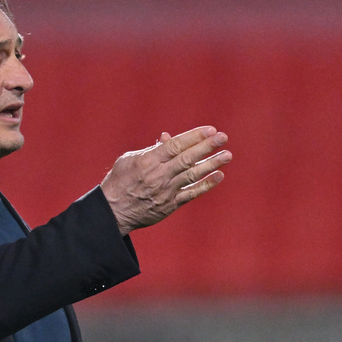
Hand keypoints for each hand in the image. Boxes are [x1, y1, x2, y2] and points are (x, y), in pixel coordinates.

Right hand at [100, 126, 229, 235]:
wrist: (113, 211)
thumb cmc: (120, 181)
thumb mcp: (130, 160)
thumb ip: (152, 150)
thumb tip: (168, 138)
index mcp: (148, 161)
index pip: (175, 146)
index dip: (194, 137)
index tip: (210, 130)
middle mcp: (159, 175)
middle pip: (187, 158)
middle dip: (207, 147)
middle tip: (223, 137)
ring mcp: (166, 191)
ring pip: (193, 175)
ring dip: (212, 164)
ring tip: (227, 155)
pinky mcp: (170, 204)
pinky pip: (191, 194)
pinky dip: (206, 185)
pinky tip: (219, 176)